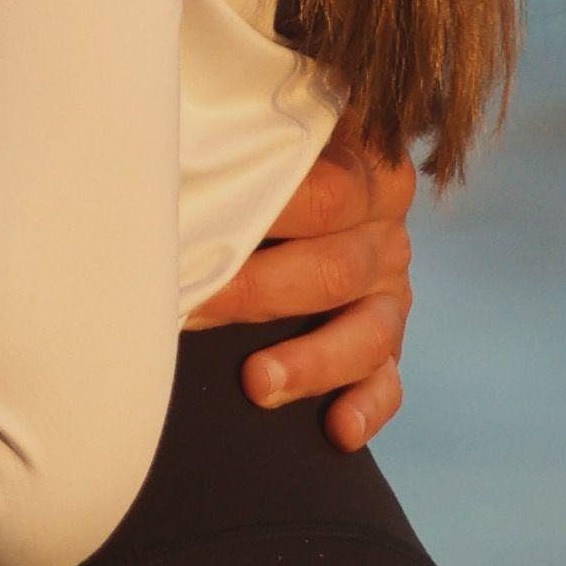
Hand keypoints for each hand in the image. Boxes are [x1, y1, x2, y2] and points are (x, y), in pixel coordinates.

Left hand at [186, 129, 417, 451]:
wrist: (312, 192)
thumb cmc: (261, 161)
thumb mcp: (264, 136)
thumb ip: (244, 143)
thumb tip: (172, 156)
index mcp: (363, 168)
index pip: (326, 191)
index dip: (261, 216)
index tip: (197, 233)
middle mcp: (386, 231)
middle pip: (336, 268)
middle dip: (261, 295)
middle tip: (197, 311)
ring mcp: (393, 291)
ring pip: (368, 332)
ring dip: (311, 362)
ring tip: (258, 384)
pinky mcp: (389, 343)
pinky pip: (388, 381)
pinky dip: (366, 407)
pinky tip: (336, 429)